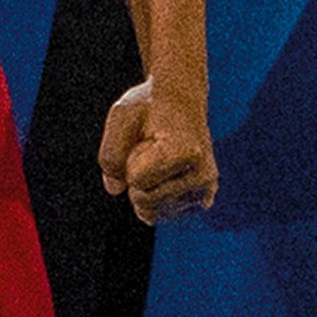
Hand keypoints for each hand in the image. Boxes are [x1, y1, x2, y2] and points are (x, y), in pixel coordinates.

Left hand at [100, 77, 217, 221]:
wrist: (180, 101)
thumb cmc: (148, 107)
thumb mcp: (122, 116)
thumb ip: (111, 154)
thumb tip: (115, 189)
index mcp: (188, 152)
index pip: (136, 180)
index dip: (131, 158)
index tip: (149, 137)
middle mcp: (203, 176)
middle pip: (142, 201)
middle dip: (135, 174)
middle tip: (152, 148)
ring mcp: (205, 191)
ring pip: (149, 213)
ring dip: (144, 186)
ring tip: (158, 160)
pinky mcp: (201, 201)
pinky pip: (158, 215)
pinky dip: (151, 198)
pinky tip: (164, 174)